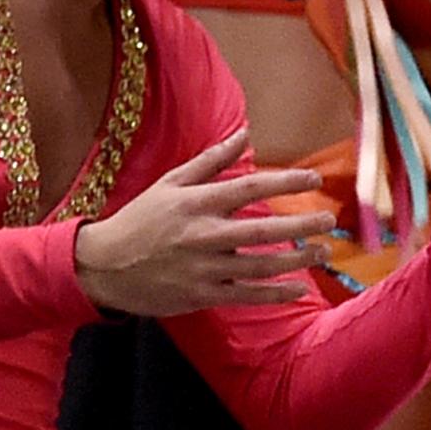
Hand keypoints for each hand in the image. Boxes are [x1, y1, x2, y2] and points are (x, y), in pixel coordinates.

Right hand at [73, 129, 334, 315]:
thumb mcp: (170, 183)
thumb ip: (211, 160)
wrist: (100, 266)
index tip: (316, 180)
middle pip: (263, 229)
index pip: (250, 187)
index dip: (286, 181)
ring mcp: (203, 268)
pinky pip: (245, 296)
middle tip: (330, 219)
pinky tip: (298, 289)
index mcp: (197, 203)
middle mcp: (203, 235)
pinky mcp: (200, 295)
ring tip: (322, 252)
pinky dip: (274, 294)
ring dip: (296, 259)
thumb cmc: (140, 220)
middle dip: (301, 224)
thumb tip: (245, 133)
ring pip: (260, 265)